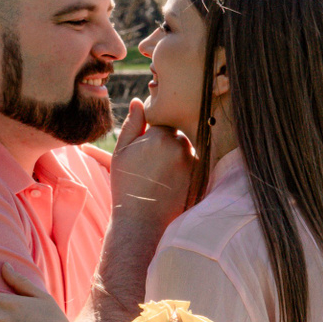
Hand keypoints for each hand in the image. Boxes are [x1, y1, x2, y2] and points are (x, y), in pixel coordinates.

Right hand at [109, 99, 193, 228]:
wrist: (141, 221)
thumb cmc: (126, 185)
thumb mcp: (122, 152)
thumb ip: (133, 125)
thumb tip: (139, 100)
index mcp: (159, 136)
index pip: (164, 121)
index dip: (155, 132)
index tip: (147, 148)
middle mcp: (180, 146)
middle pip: (178, 134)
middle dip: (168, 143)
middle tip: (153, 164)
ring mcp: (193, 162)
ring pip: (187, 149)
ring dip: (177, 156)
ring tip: (161, 176)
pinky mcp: (201, 176)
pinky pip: (195, 164)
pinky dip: (185, 170)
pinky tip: (170, 184)